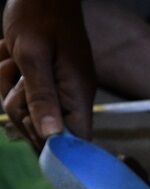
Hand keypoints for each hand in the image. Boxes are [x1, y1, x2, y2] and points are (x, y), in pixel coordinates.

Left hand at [0, 0, 95, 142]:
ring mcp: (57, 88)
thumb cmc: (38, 18)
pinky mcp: (43, 79)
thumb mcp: (32, 57)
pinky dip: (7, 75)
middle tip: (18, 80)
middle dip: (20, 108)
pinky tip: (9, 54)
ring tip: (11, 58)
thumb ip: (42, 98)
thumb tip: (52, 137)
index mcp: (76, 95)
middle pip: (43, 128)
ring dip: (8, 85)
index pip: (76, 140)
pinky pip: (18, 91)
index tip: (30, 125)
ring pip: (24, 108)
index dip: (53, 144)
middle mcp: (71, 97)